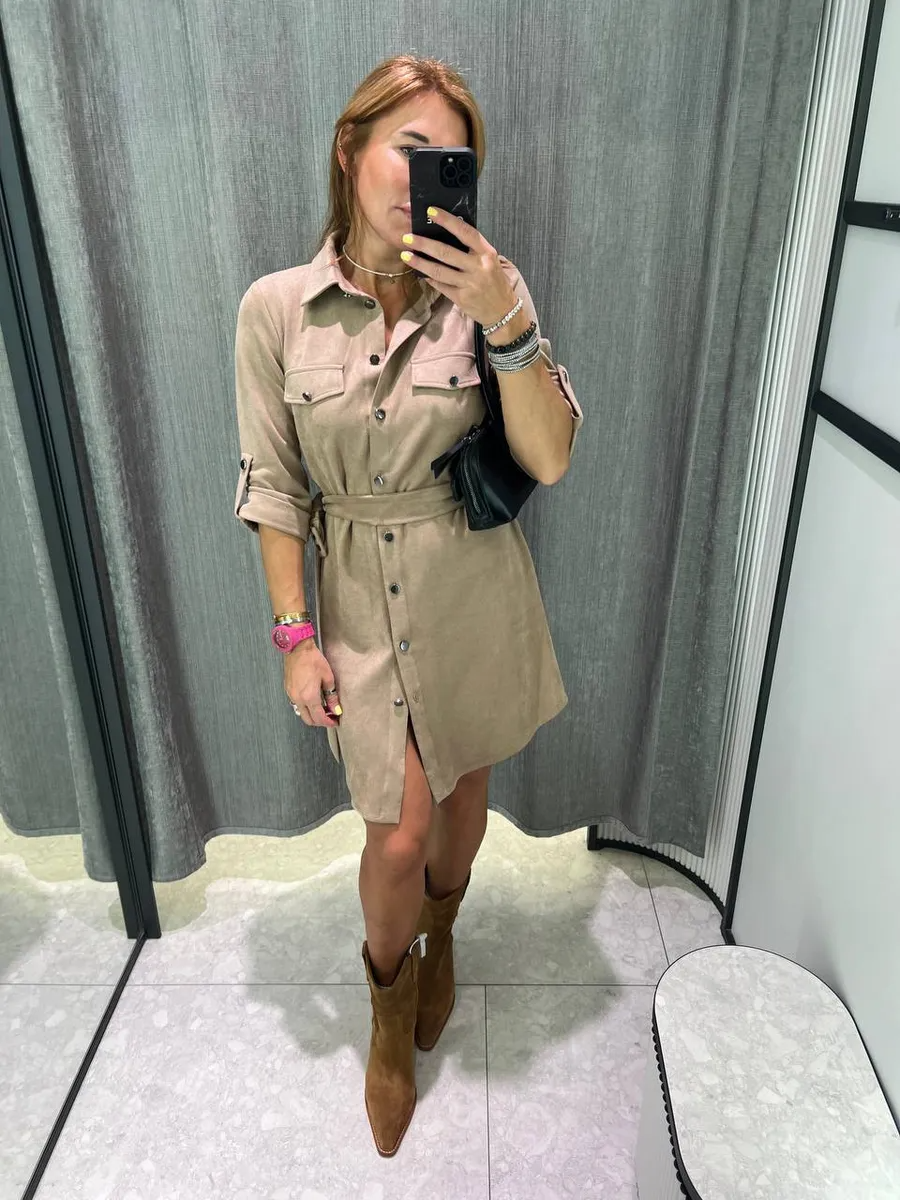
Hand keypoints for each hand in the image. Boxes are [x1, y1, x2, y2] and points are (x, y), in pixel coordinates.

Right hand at [284, 641, 340, 727]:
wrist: (297, 649)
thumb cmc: (313, 660)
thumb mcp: (327, 677)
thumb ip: (331, 696)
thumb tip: (336, 708)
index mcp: (309, 697)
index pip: (319, 718)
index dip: (328, 722)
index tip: (335, 722)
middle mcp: (298, 699)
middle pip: (308, 719)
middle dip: (320, 721)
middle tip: (330, 717)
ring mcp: (291, 695)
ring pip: (301, 713)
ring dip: (312, 715)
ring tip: (323, 709)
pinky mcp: (288, 690)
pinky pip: (296, 704)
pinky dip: (305, 707)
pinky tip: (313, 701)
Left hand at [400, 207, 516, 327]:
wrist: (503, 311)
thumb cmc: (495, 282)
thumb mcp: (490, 261)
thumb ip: (473, 250)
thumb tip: (448, 234)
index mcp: (487, 253)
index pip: (465, 232)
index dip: (447, 221)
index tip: (431, 211)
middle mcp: (478, 267)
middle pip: (446, 252)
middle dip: (424, 244)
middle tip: (407, 237)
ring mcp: (469, 284)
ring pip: (439, 271)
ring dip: (420, 263)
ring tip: (406, 255)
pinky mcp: (461, 299)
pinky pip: (441, 286)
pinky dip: (429, 278)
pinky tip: (420, 273)